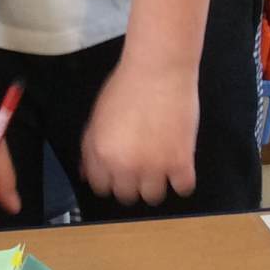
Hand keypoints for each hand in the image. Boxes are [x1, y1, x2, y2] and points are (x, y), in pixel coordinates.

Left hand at [81, 58, 198, 205]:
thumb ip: (90, 149)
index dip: (109, 180)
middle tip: (139, 167)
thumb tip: (86, 174)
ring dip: (155, 184)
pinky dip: (181, 180)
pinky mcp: (181, 163)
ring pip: (153, 197)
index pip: (101, 188)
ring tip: (159, 166)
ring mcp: (155, 167)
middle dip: (131, 184)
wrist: (159, 71)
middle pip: (126, 196)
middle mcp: (126, 166)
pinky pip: (183, 189)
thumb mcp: (97, 117)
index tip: (117, 174)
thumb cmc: (126, 88)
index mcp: (102, 154)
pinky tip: (177, 165)